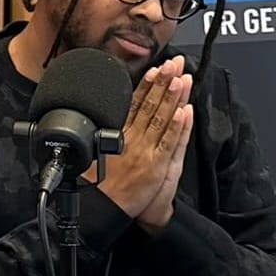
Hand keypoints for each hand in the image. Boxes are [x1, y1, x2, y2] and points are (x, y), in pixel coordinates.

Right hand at [93, 55, 190, 218]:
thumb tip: (100, 119)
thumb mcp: (92, 156)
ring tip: (181, 79)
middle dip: (163, 83)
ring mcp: (146, 152)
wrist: (103, 211)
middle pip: (150, 106)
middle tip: (173, 64)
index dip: (146, 85)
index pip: (134, 104)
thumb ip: (103, 136)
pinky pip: (169, 142)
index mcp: (118, 136)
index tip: (155, 69)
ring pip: (161, 119)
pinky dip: (177, 127)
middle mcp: (133, 140)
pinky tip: (184, 111)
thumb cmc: (98, 187)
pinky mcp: (156, 166)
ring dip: (172, 98)